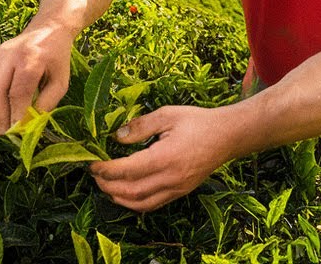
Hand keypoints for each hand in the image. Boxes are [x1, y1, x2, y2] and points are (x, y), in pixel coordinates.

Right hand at [0, 24, 73, 133]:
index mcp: (32, 58)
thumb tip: (28, 126)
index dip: (15, 114)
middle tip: (5, 132)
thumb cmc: (57, 58)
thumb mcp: (61, 82)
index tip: (16, 133)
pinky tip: (0, 107)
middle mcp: (10, 54)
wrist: (48, 28)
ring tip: (3, 121)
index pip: (18, 91)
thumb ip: (46, 104)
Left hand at [89, 106, 233, 211]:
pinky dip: (135, 203)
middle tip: (95, 174)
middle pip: (130, 191)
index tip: (92, 163)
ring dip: (119, 198)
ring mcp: (177, 188)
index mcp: (166, 158)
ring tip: (106, 185)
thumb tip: (116, 136)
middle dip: (107, 185)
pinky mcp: (181, 192)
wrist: (228, 136)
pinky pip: (154, 205)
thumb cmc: (198, 122)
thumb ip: (141, 126)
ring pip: (141, 203)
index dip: (105, 169)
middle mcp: (171, 178)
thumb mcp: (168, 114)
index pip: (127, 170)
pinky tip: (126, 193)